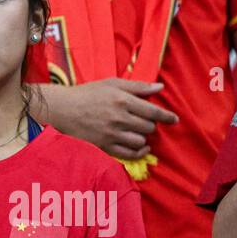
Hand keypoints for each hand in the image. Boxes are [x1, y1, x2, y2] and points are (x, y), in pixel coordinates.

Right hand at [49, 78, 179, 160]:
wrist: (62, 109)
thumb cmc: (87, 93)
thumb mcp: (111, 84)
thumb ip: (137, 86)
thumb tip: (160, 86)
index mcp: (122, 100)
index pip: (153, 112)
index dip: (167, 117)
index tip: (174, 119)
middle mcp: (119, 118)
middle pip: (149, 127)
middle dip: (150, 124)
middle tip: (144, 121)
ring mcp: (112, 134)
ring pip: (141, 141)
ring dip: (143, 137)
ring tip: (137, 131)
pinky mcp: (105, 146)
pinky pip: (130, 153)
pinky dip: (139, 151)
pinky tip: (140, 146)